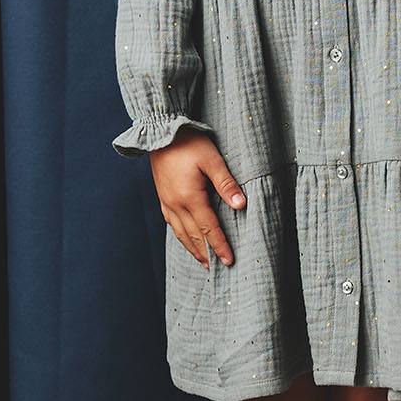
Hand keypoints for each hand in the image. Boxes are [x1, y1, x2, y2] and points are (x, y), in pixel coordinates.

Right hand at [150, 132, 245, 268]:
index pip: (209, 228)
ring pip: (181, 233)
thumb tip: (240, 205)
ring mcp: (167, 202)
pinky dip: (181, 236)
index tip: (229, 261)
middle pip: (194, 236)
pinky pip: (172, 223)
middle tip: (218, 267)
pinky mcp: (163, 197)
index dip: (220, 245)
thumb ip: (226, 183)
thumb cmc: (188, 142)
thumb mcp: (212, 159)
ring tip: (203, 261)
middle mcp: (176, 204)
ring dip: (193, 249)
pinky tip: (186, 239)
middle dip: (207, 253)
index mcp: (189, 197)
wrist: (159, 132)